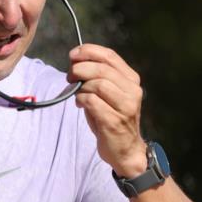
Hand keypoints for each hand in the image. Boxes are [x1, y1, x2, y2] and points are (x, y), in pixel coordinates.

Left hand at [67, 43, 146, 176]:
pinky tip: (80, 104)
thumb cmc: (111, 118)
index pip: (110, 56)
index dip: (89, 51)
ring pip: (98, 84)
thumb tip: (75, 63)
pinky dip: (81, 100)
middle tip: (69, 76)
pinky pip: (92, 101)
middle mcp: (132, 90)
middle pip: (102, 68)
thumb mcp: (108, 94)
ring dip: (81, 86)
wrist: (125, 150)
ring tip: (76, 92)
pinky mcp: (114, 120)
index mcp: (131, 79)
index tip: (73, 54)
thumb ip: (97, 77)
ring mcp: (126, 106)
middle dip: (80, 69)